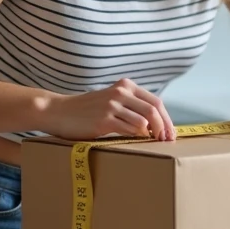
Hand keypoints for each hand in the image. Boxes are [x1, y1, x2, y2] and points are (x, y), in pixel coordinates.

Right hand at [44, 79, 174, 140]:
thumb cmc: (86, 110)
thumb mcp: (110, 99)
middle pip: (154, 110)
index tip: (170, 132)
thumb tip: (154, 123)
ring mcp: (112, 105)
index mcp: (125, 86)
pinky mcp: (104, 119)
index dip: (166, 118)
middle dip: (164, 127)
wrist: (59, 111)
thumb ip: (129, 105)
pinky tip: (138, 141)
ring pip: (144, 120)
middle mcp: (120, 92)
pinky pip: (129, 129)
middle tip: (167, 140)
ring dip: (152, 134)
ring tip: (155, 143)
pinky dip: (137, 136)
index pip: (156, 101)